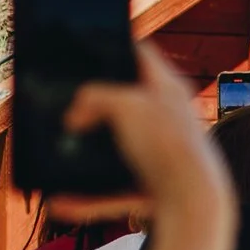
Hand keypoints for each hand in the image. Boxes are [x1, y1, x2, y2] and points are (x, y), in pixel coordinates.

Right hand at [49, 48, 232, 229]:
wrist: (193, 204)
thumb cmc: (168, 146)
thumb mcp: (126, 104)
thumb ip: (96, 97)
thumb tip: (76, 114)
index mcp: (169, 90)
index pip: (141, 55)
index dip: (114, 46)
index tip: (88, 48)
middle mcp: (168, 121)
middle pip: (125, 105)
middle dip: (95, 107)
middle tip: (65, 104)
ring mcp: (161, 155)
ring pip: (115, 152)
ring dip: (84, 157)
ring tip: (55, 153)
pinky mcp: (154, 189)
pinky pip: (111, 193)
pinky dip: (86, 198)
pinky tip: (59, 203)